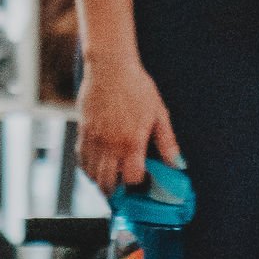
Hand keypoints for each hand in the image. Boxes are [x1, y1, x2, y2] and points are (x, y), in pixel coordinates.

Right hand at [75, 51, 182, 196]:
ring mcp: (93, 140)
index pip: (132, 178)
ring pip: (92, 175)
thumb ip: (167, 142)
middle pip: (108, 183)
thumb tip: (178, 164)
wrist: (109, 66)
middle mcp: (110, 145)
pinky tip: (97, 167)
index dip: (139, 183)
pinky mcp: (82, 132)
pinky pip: (81, 160)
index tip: (144, 181)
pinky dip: (88, 169)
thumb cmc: (136, 87)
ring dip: (102, 182)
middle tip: (125, 191)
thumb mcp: (158, 113)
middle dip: (117, 192)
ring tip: (112, 181)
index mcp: (131, 142)